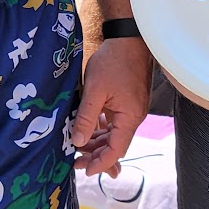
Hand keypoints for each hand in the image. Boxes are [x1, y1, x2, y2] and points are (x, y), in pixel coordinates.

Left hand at [70, 36, 151, 176]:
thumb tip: (78, 141)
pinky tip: (87, 130)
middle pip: (115, 145)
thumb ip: (87, 117)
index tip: (85, 170)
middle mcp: (133, 117)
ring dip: (97, 142)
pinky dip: (101, 128)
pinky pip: (113, 122)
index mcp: (129, 117)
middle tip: (75, 161)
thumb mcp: (95, 90)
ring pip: (113, 134)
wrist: (128, 38)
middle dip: (96, 155)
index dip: (101, 163)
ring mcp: (130, 109)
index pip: (116, 150)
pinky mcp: (126, 101)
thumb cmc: (114, 61)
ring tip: (78, 147)